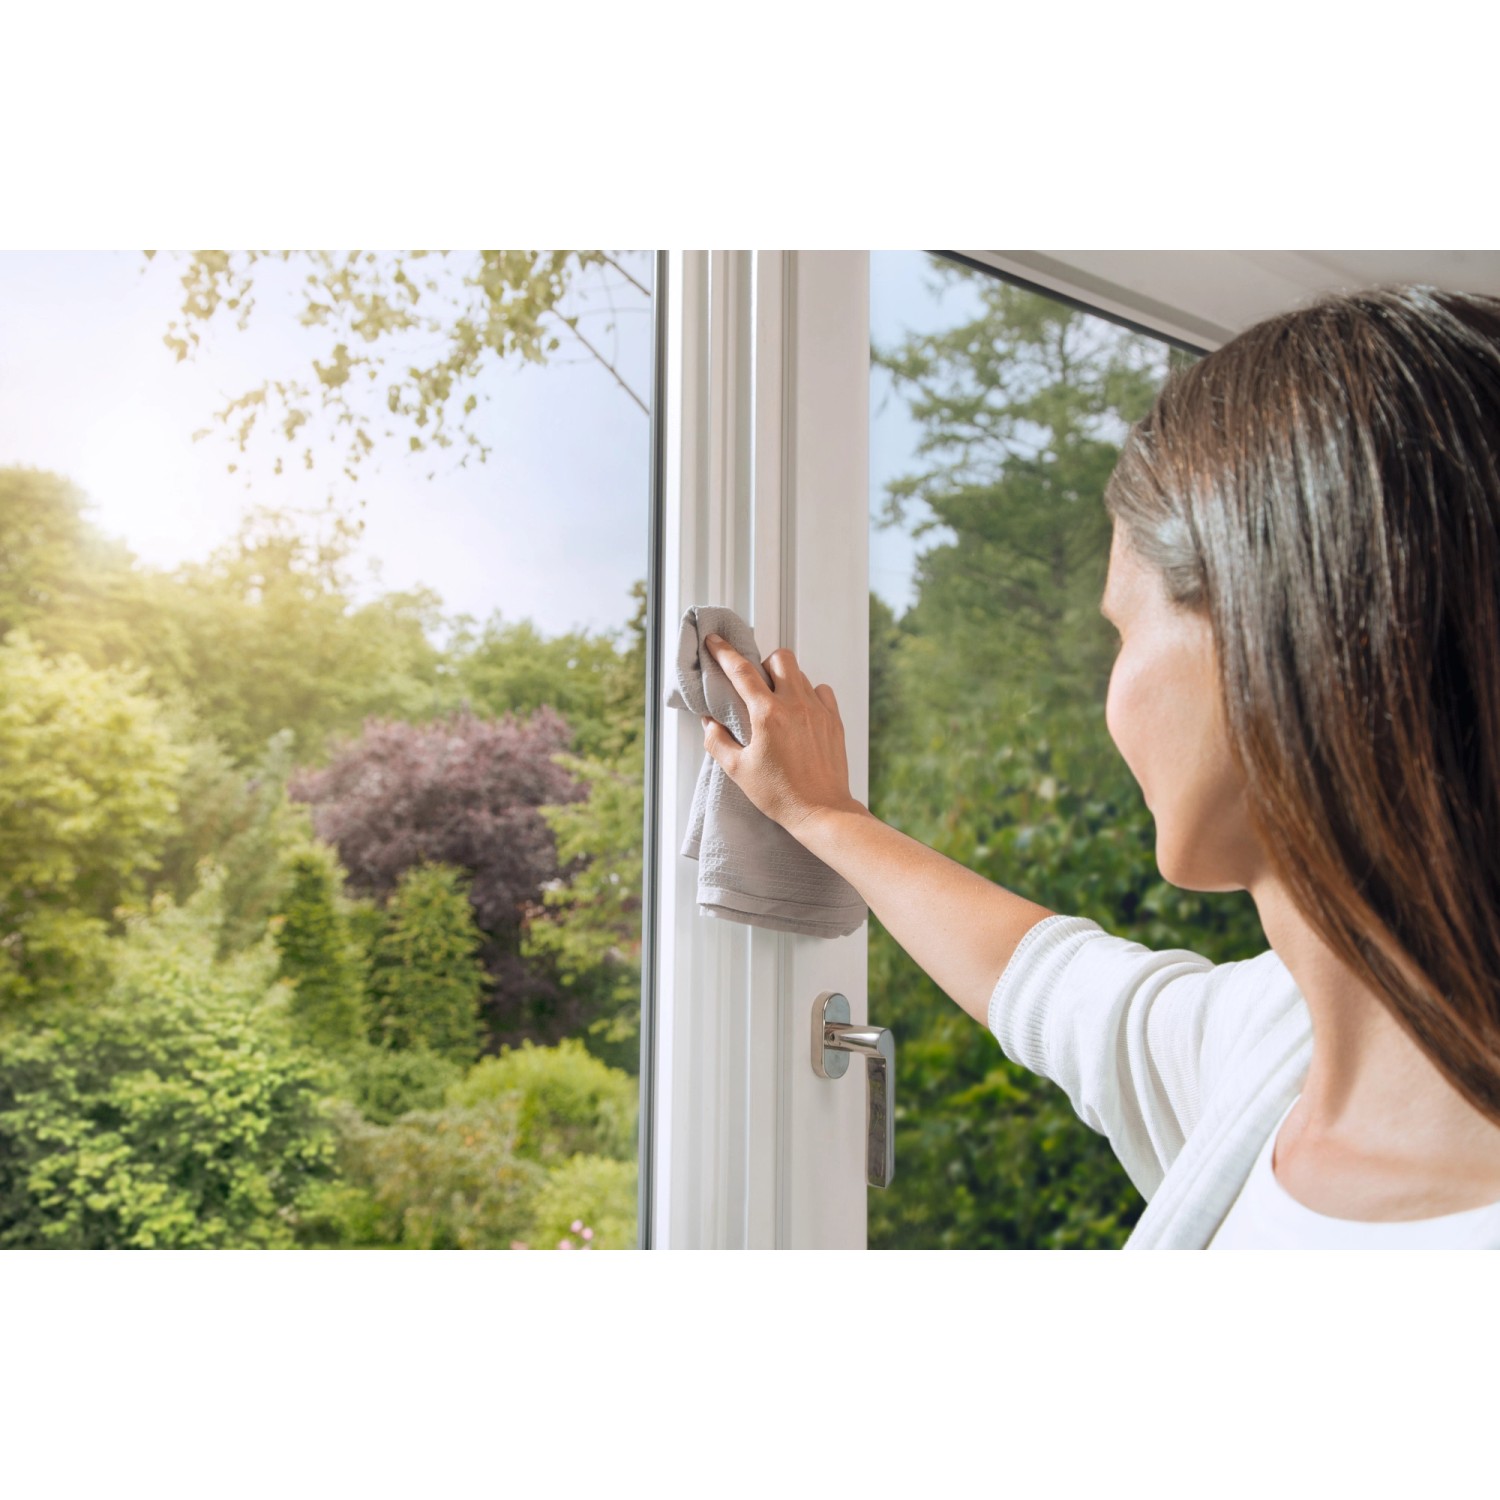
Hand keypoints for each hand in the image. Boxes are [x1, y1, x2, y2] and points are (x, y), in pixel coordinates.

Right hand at [698, 633, 861, 834]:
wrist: (821, 811)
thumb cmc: (781, 794)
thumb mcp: (738, 770)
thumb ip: (718, 741)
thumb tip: (709, 723)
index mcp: (768, 715)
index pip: (741, 671)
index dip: (725, 652)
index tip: (715, 641)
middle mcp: (795, 705)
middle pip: (779, 658)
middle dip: (764, 663)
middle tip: (757, 683)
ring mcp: (818, 710)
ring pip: (801, 673)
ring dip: (785, 679)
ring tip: (778, 702)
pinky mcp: (834, 720)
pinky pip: (822, 691)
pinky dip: (809, 693)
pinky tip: (801, 712)